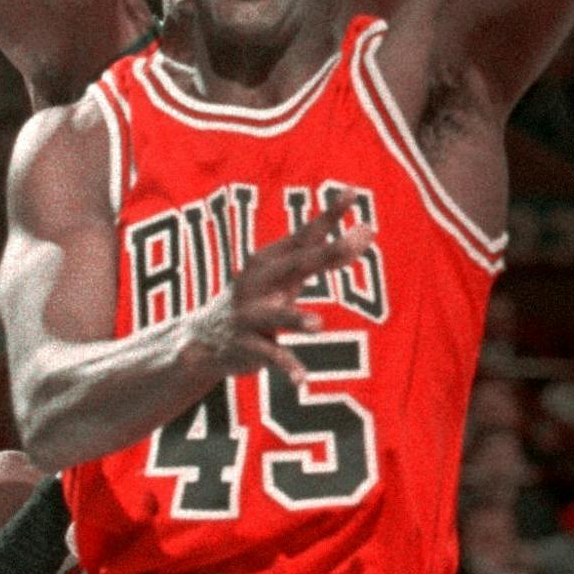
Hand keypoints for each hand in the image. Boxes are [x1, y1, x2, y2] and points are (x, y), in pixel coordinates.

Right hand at [185, 200, 376, 388]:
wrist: (205, 340)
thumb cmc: (259, 299)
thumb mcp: (287, 274)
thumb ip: (324, 253)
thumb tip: (368, 229)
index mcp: (270, 260)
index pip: (305, 234)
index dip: (329, 215)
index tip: (354, 192)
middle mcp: (259, 281)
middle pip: (297, 264)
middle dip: (327, 253)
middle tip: (356, 242)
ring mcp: (250, 314)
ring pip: (277, 315)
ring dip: (296, 318)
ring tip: (319, 325)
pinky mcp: (246, 345)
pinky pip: (271, 356)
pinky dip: (288, 367)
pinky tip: (302, 381)